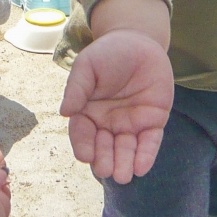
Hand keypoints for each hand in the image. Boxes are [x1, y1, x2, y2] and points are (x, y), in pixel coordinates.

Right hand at [59, 30, 173, 183]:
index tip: (85, 156)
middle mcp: (107, 123)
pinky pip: (149, 142)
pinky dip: (146, 155)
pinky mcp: (152, 122)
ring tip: (123, 176)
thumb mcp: (87, 65)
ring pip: (126, 149)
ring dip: (124, 163)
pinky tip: (142, 167)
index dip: (83, 145)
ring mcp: (130, 124)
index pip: (83, 133)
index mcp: (87, 112)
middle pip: (104, 146)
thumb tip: (64, 112)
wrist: (138, 41)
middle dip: (105, 159)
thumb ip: (77, 88)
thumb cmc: (107, 53)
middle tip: (107, 170)